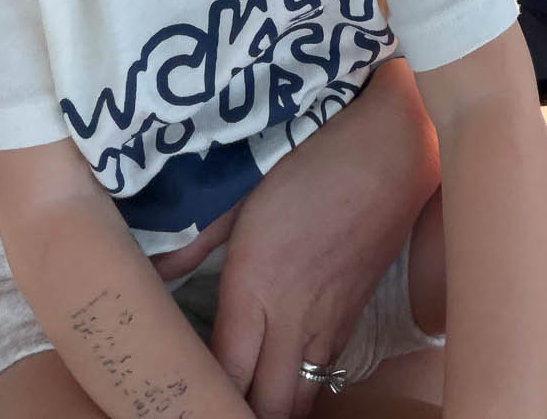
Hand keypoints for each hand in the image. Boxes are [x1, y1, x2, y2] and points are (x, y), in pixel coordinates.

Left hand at [209, 61, 438, 417]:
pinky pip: (323, 374)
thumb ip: (196, 238)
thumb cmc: (312, 162)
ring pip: (303, 398)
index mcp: (258, 287)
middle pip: (271, 405)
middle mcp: (295, 318)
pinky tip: (279, 381)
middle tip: (209, 404)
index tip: (181, 388)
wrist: (390, 153)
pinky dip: (299, 388)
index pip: (228, 373)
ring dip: (273, 408)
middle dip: (240, 413)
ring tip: (245, 402)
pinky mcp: (354, 318)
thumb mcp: (242, 191)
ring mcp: (330, 323)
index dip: (204, 393)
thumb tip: (156, 268)